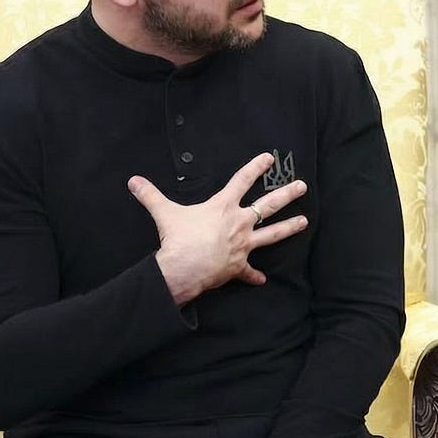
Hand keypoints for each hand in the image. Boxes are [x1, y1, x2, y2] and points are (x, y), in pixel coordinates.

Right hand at [129, 152, 308, 305]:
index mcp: (224, 206)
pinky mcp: (239, 266)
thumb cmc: (178, 238)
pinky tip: (262, 279)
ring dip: (289, 228)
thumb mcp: (164, 212)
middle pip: (269, 204)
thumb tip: (133, 181)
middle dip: (287, 194)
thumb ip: (150, 195)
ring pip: (272, 234)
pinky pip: (249, 272)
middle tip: (302, 187)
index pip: (242, 180)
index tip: (270, 158)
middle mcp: (239, 223)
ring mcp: (243, 245)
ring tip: (304, 222)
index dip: (256, 167)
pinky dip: (254, 276)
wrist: (184, 267)